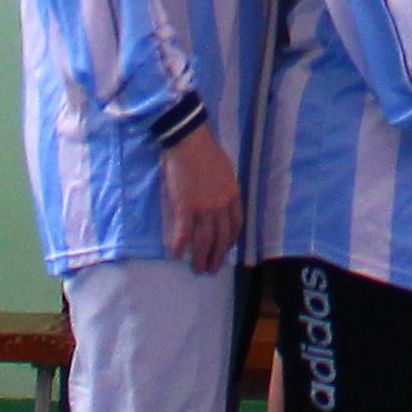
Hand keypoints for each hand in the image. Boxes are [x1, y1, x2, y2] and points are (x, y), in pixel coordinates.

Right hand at [159, 125, 243, 271]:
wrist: (190, 141)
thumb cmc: (207, 151)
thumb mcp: (226, 170)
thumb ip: (225, 187)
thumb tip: (220, 198)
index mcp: (233, 195)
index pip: (235, 225)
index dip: (230, 241)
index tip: (225, 249)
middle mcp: (221, 206)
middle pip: (221, 238)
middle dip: (217, 257)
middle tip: (211, 269)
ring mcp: (204, 208)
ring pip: (204, 241)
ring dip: (200, 258)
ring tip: (197, 269)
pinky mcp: (185, 207)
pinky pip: (184, 233)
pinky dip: (180, 246)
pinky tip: (176, 255)